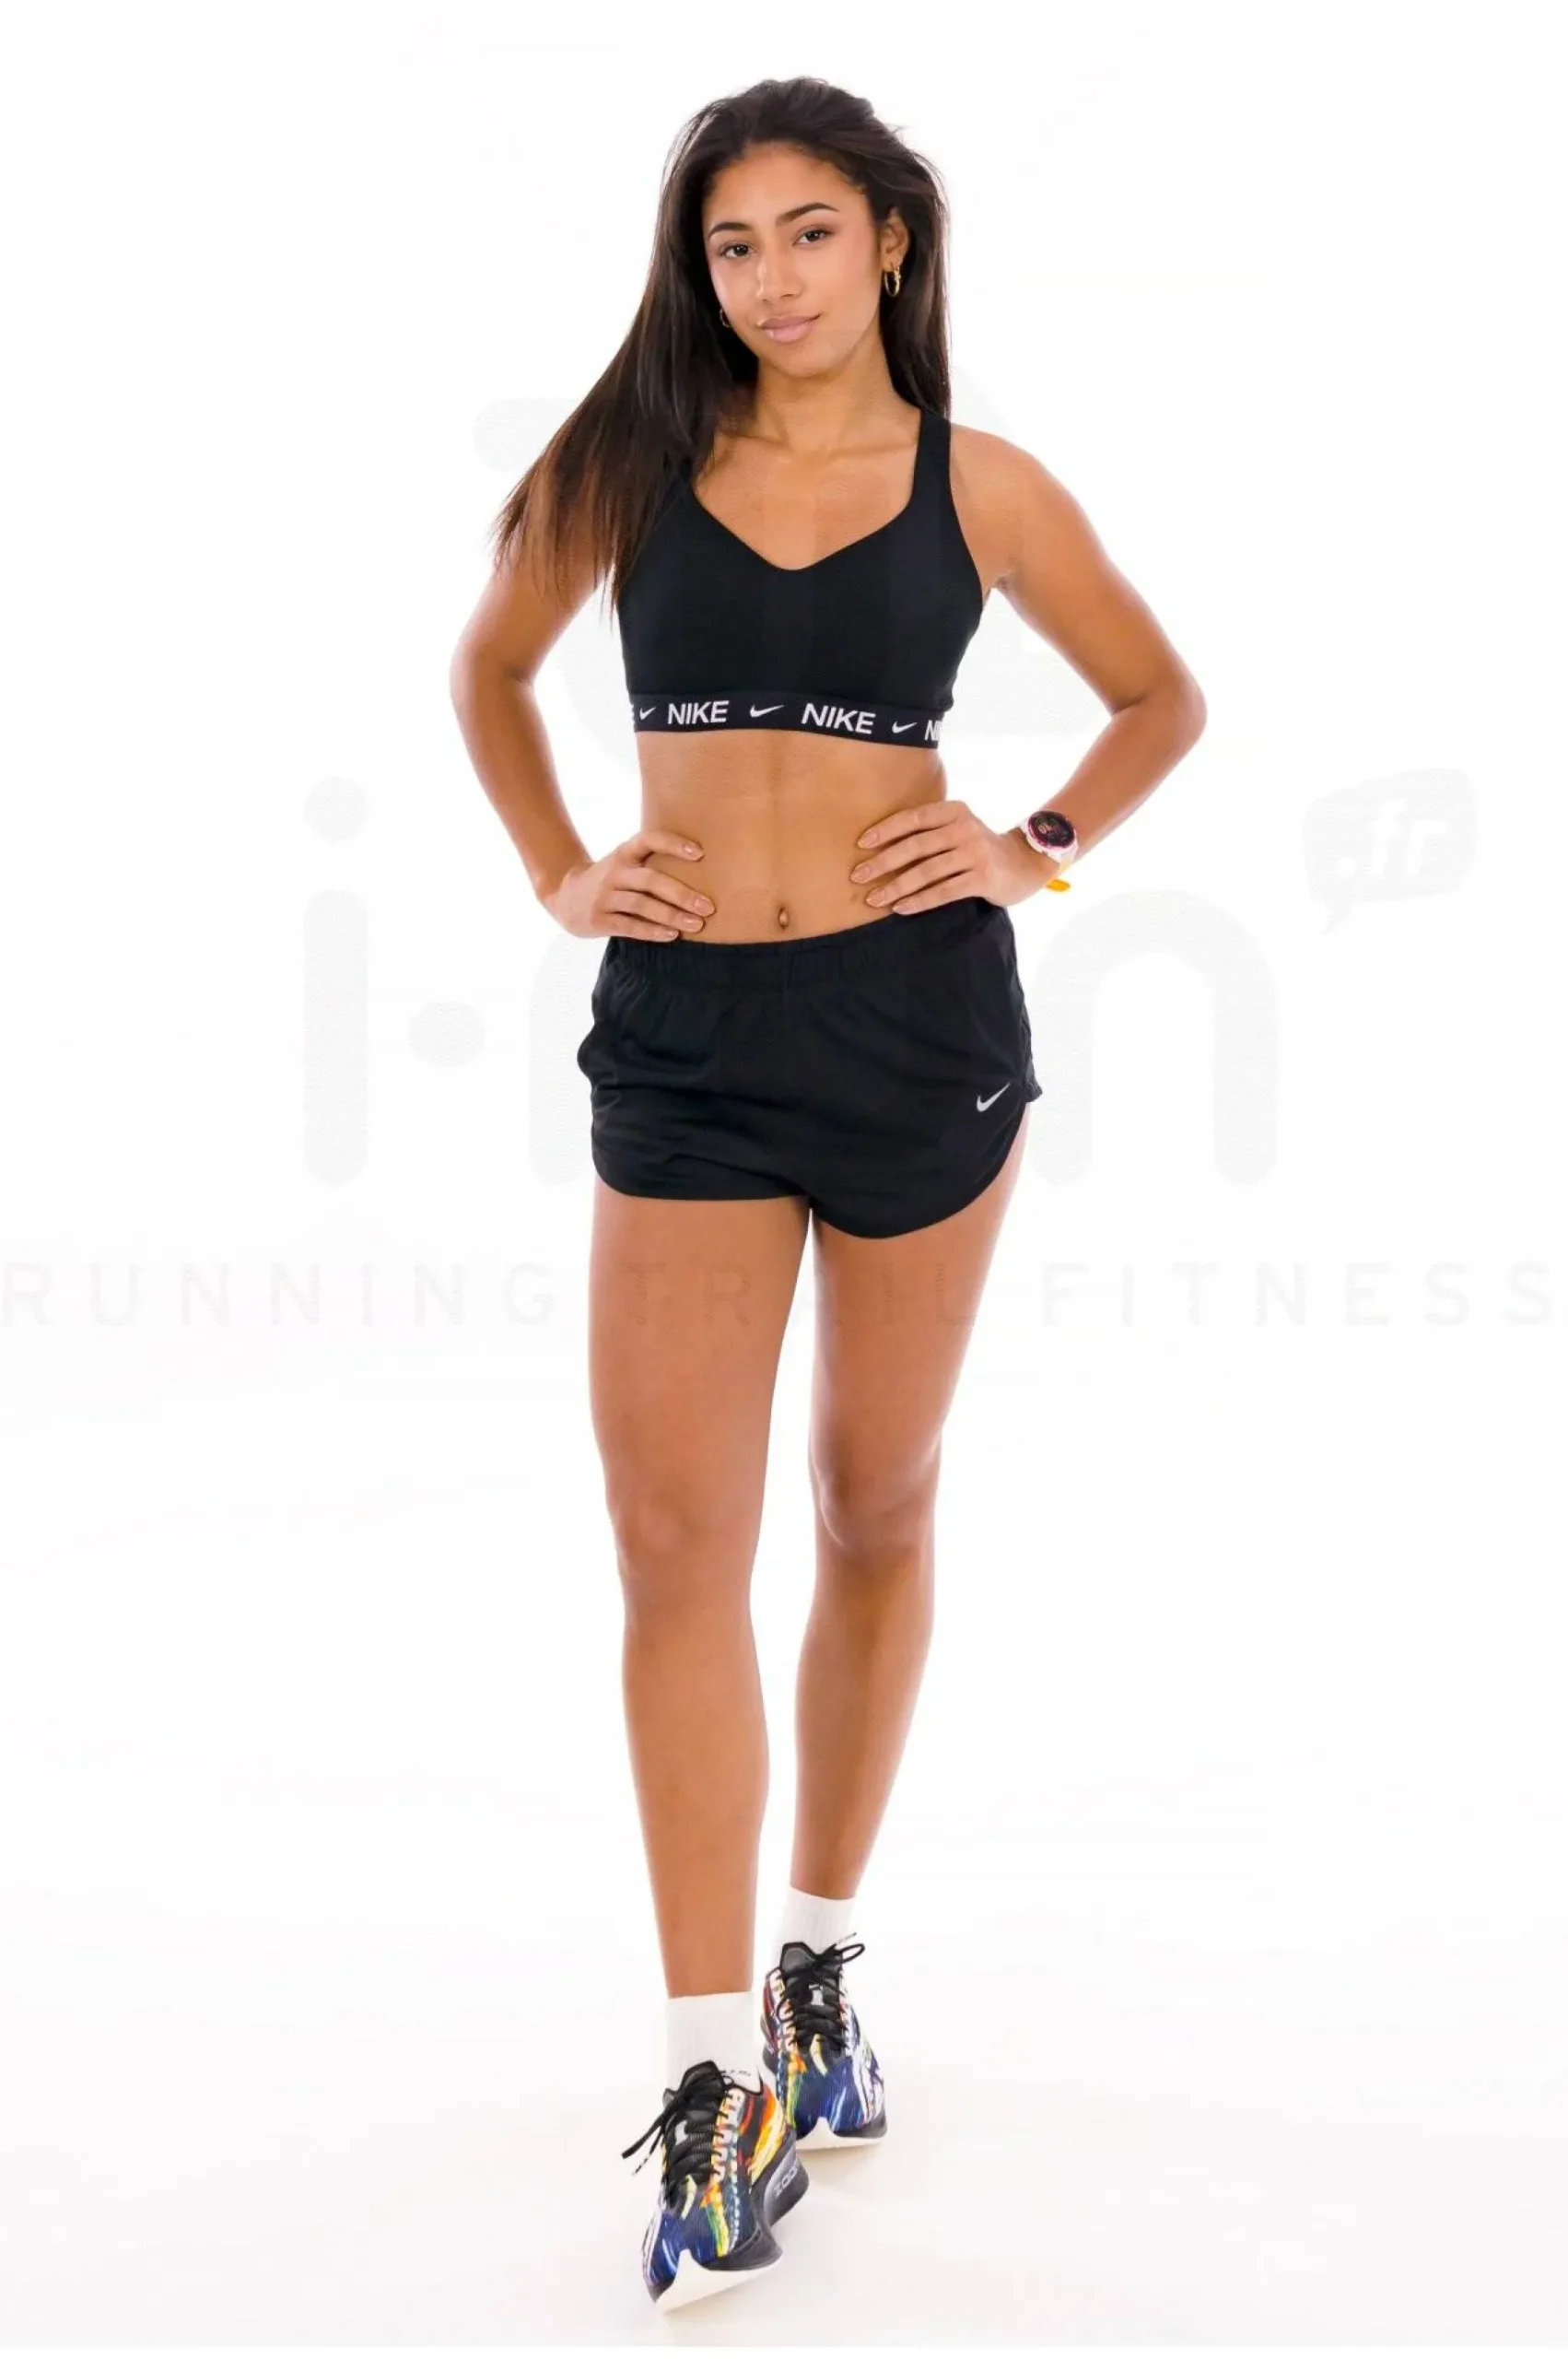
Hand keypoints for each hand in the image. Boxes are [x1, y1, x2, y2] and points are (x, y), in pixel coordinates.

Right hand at [543, 828, 712, 940]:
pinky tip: (671, 935)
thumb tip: (703, 874)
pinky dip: (652, 931)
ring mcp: (604, 896)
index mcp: (624, 853)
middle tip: (708, 907)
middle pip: (651, 879)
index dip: (673, 844)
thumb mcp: (625, 863)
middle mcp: (614, 872)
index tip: (700, 854)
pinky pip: (629, 926)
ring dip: (671, 915)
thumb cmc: (612, 880)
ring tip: (696, 925)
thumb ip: (652, 864)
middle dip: (682, 894)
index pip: (649, 840)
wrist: (565, 896)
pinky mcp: (598, 919)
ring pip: (641, 905)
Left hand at [848, 801, 1047, 912]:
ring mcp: (975, 853)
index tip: (861, 843)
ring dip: (896, 886)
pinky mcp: (982, 878)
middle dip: (883, 861)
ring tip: (874, 899)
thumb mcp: (958, 829)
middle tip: (858, 875)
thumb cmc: (979, 848)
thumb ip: (930, 832)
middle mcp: (965, 828)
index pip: (914, 818)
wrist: (1024, 863)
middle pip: (916, 846)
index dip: (886, 830)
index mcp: (954, 811)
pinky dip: (919, 900)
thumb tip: (881, 848)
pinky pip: (943, 891)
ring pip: (927, 871)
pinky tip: (901, 908)